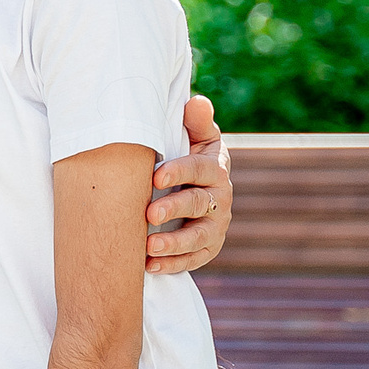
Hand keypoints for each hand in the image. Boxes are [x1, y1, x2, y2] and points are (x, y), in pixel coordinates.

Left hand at [144, 94, 231, 274]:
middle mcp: (220, 199)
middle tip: (149, 214)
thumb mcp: (196, 138)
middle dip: (174, 209)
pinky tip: (149, 266)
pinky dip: (173, 264)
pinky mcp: (208, 248)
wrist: (200, 188)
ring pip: (198, 237)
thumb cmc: (189, 159)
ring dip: (174, 243)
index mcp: (214, 169)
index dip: (179, 172)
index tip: (155, 175)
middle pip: (198, 203)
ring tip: (149, 247)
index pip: (198, 169)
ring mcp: (215, 226)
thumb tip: (197, 102)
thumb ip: (196, 123)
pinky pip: (193, 260)